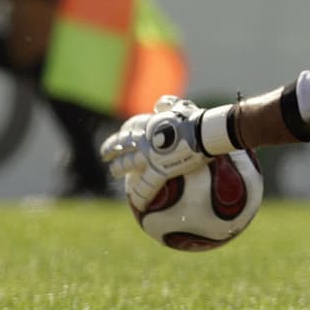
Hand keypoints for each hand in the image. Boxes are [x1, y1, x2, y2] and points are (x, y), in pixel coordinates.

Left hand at [100, 95, 207, 211]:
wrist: (203, 133)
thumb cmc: (196, 119)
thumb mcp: (181, 107)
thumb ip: (169, 105)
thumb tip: (159, 105)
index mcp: (151, 124)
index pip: (132, 126)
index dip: (124, 131)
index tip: (121, 134)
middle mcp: (145, 140)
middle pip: (122, 145)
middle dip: (112, 149)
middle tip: (105, 154)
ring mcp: (149, 157)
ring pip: (127, 164)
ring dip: (118, 168)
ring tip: (114, 171)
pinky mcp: (158, 171)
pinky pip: (146, 187)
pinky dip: (142, 196)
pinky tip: (139, 205)